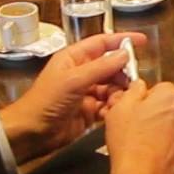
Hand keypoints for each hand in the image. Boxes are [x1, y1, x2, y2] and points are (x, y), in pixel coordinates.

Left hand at [0, 30, 146, 163]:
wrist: (32, 133)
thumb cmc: (45, 102)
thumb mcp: (74, 80)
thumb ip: (101, 67)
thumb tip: (124, 55)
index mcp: (74, 59)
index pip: (102, 43)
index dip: (121, 41)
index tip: (142, 41)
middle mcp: (81, 73)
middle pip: (111, 66)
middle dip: (123, 73)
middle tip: (133, 81)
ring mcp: (86, 92)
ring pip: (112, 87)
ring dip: (119, 93)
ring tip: (119, 100)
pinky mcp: (89, 112)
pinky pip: (109, 105)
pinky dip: (113, 108)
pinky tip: (113, 112)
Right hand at [103, 79, 173, 173]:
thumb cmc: (130, 142)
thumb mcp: (120, 108)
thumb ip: (133, 90)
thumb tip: (139, 86)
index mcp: (171, 97)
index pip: (160, 88)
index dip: (144, 98)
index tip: (134, 109)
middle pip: (169, 107)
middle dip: (155, 113)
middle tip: (136, 126)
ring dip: (162, 131)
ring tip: (143, 143)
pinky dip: (168, 148)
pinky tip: (152, 155)